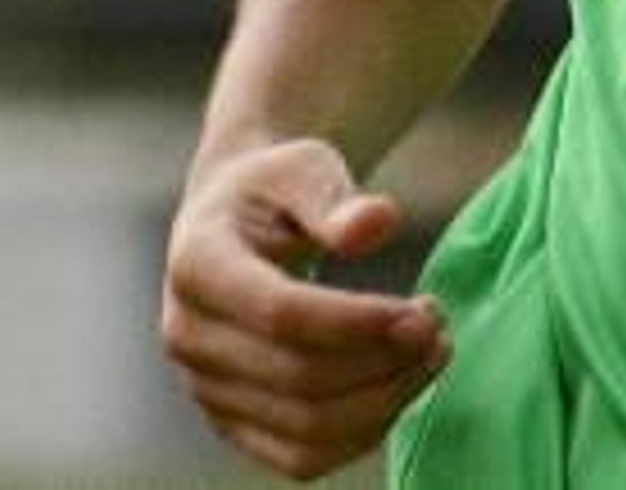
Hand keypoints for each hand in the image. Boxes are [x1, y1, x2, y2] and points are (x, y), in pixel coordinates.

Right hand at [160, 135, 450, 479]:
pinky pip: (300, 458)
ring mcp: (204, 386)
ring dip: (385, 402)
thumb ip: (335, 197)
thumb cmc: (275, 187)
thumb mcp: (303, 167)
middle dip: (384, 361)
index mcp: (196, 262)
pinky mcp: (229, 421)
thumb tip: (379, 222)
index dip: (359, 322)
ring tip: (432, 354)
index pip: (281, 313)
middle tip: (437, 326)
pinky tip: (399, 388)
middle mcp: (187, 334)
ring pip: (305, 429)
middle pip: (299, 378)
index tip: (424, 311)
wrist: (234, 218)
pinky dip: (362, 434)